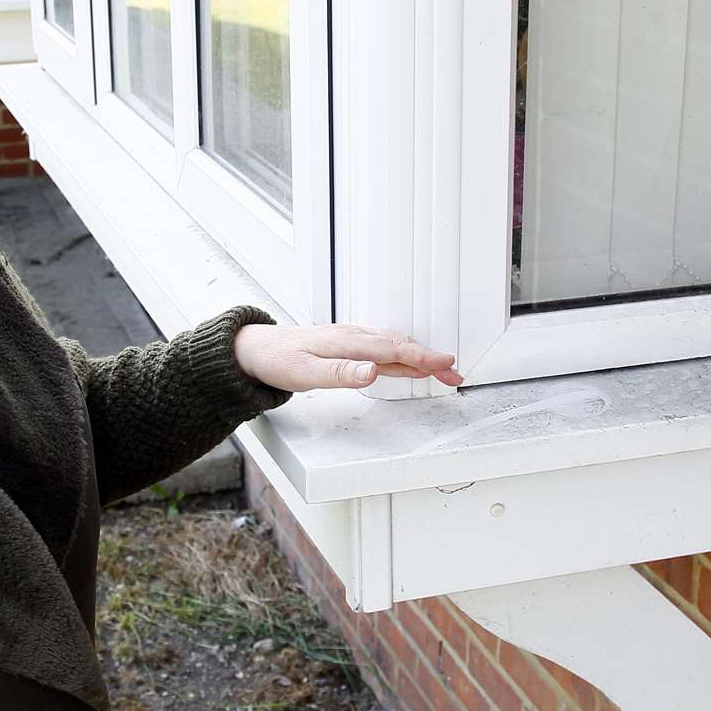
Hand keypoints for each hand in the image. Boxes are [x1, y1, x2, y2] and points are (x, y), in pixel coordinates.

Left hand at [233, 323, 462, 391]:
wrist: (255, 350)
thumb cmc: (277, 361)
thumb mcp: (305, 373)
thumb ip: (341, 374)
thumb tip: (373, 371)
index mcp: (346, 342)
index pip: (392, 349)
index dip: (422, 357)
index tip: (446, 364)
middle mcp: (352, 336)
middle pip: (399, 345)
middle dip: (430, 359)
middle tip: (454, 374)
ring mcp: (350, 339)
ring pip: (393, 345)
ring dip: (419, 357)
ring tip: (442, 370)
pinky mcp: (347, 345)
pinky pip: (382, 347)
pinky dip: (402, 355)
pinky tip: (409, 363)